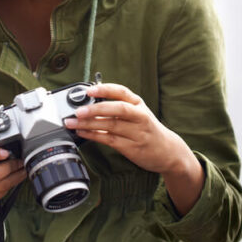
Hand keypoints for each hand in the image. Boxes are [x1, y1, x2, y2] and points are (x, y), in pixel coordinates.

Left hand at [65, 84, 203, 214]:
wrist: (168, 151)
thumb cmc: (148, 129)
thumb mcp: (138, 112)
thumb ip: (118, 105)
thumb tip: (90, 99)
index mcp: (139, 104)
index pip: (122, 92)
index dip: (105, 89)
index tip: (89, 90)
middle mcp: (139, 116)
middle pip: (117, 109)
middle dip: (96, 109)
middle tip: (78, 110)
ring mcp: (137, 133)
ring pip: (111, 126)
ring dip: (89, 124)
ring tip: (73, 122)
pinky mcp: (132, 148)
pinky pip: (109, 140)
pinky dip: (94, 136)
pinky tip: (82, 133)